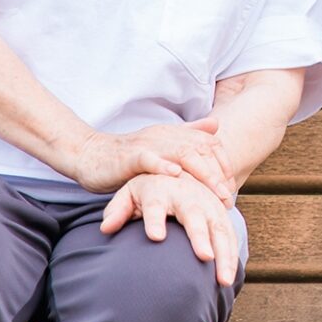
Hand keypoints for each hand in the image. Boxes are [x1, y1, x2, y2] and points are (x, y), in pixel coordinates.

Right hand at [69, 118, 236, 200]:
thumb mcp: (161, 147)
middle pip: (200, 150)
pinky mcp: (129, 156)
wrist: (90, 156)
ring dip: (201, 172)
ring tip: (215, 189)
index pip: (207, 144)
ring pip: (181, 152)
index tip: (230, 186)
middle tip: (227, 196)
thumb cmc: (127, 158)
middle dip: (217, 172)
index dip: (222, 163)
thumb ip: (188, 134)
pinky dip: (163, 165)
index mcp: (173, 135)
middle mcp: (164, 136)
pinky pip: (148, 158)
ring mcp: (148, 144)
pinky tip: (176, 175)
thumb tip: (216, 125)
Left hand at [100, 172, 240, 286]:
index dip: (154, 220)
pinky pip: (230, 235)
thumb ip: (117, 210)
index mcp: (159, 190)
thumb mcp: (128, 194)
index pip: (155, 206)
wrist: (179, 169)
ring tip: (223, 281)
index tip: (155, 237)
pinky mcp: (221, 214)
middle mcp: (187, 195)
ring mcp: (208, 204)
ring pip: (219, 227)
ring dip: (223, 253)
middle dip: (200, 236)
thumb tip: (106, 228)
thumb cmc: (148, 190)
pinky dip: (231, 256)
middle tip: (205, 257)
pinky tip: (228, 278)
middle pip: (194, 215)